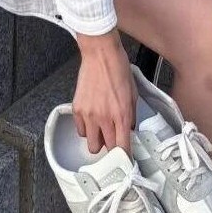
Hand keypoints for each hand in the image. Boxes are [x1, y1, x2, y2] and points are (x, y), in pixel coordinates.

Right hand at [72, 29, 136, 155]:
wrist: (100, 53)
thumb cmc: (118, 68)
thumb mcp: (133, 93)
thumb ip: (131, 115)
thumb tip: (129, 129)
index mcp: (122, 114)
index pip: (123, 147)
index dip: (125, 157)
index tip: (126, 159)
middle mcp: (105, 118)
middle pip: (107, 149)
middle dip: (112, 147)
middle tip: (114, 139)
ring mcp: (89, 114)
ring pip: (91, 144)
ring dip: (98, 140)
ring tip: (101, 130)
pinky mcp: (78, 109)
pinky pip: (81, 130)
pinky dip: (86, 129)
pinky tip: (91, 120)